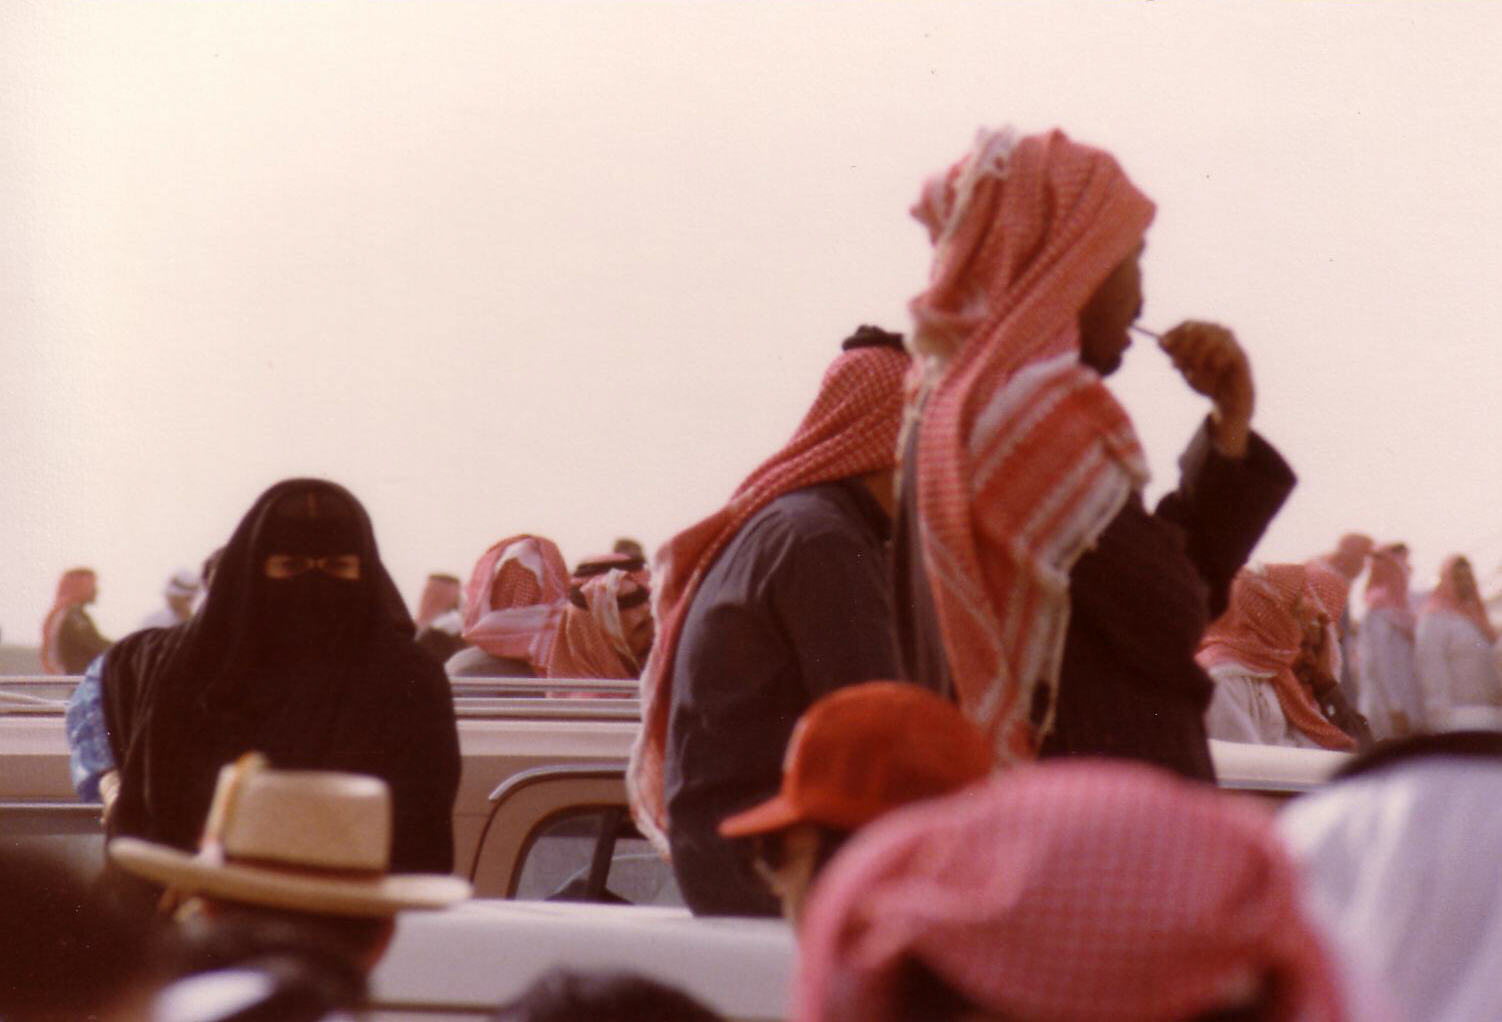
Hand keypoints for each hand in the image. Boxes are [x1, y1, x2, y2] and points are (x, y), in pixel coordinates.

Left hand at [1158, 321, 1254, 456]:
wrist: (1229, 399)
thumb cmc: (1207, 380)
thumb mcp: (1186, 368)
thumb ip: (1175, 354)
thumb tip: (1160, 341)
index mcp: (1207, 333)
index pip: (1189, 325)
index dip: (1174, 333)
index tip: (1162, 345)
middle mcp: (1220, 333)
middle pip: (1197, 331)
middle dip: (1182, 349)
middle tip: (1174, 366)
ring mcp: (1231, 343)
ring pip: (1209, 340)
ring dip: (1196, 358)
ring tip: (1191, 375)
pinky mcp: (1240, 355)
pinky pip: (1224, 352)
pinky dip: (1212, 362)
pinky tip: (1209, 371)